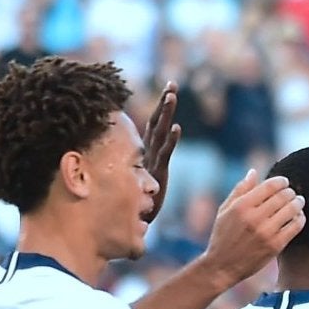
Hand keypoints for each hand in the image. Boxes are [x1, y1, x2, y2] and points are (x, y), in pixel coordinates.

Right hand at [141, 80, 181, 224]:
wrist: (131, 224)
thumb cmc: (135, 205)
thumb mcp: (141, 185)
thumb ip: (143, 172)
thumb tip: (145, 164)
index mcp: (145, 155)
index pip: (152, 126)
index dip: (160, 108)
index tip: (170, 89)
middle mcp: (147, 155)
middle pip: (155, 124)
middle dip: (164, 104)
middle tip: (173, 84)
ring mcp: (151, 163)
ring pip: (159, 134)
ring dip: (165, 114)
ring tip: (172, 96)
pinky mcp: (157, 175)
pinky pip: (165, 154)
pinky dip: (171, 141)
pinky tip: (177, 128)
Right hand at [201, 169, 303, 285]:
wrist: (222, 266)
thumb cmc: (222, 236)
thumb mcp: (225, 210)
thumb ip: (240, 190)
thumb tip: (254, 172)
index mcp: (241, 206)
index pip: (269, 186)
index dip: (281, 181)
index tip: (284, 182)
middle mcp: (254, 217)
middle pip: (283, 196)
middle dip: (291, 192)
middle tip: (293, 193)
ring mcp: (266, 232)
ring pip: (291, 209)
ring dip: (298, 203)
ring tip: (299, 202)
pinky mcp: (275, 246)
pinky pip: (295, 226)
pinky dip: (300, 219)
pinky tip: (298, 217)